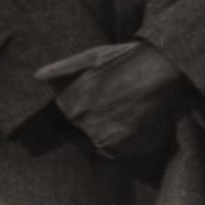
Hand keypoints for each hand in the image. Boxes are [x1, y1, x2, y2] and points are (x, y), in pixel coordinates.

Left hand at [38, 40, 187, 159]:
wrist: (167, 70)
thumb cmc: (128, 59)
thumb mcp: (93, 56)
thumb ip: (63, 68)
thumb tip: (37, 75)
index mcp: (73, 105)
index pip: (69, 110)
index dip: (85, 99)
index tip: (101, 90)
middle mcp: (87, 126)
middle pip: (85, 126)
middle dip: (97, 113)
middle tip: (118, 97)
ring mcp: (109, 138)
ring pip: (102, 138)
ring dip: (111, 127)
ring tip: (129, 107)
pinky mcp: (130, 147)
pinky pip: (120, 149)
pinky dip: (126, 139)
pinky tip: (137, 119)